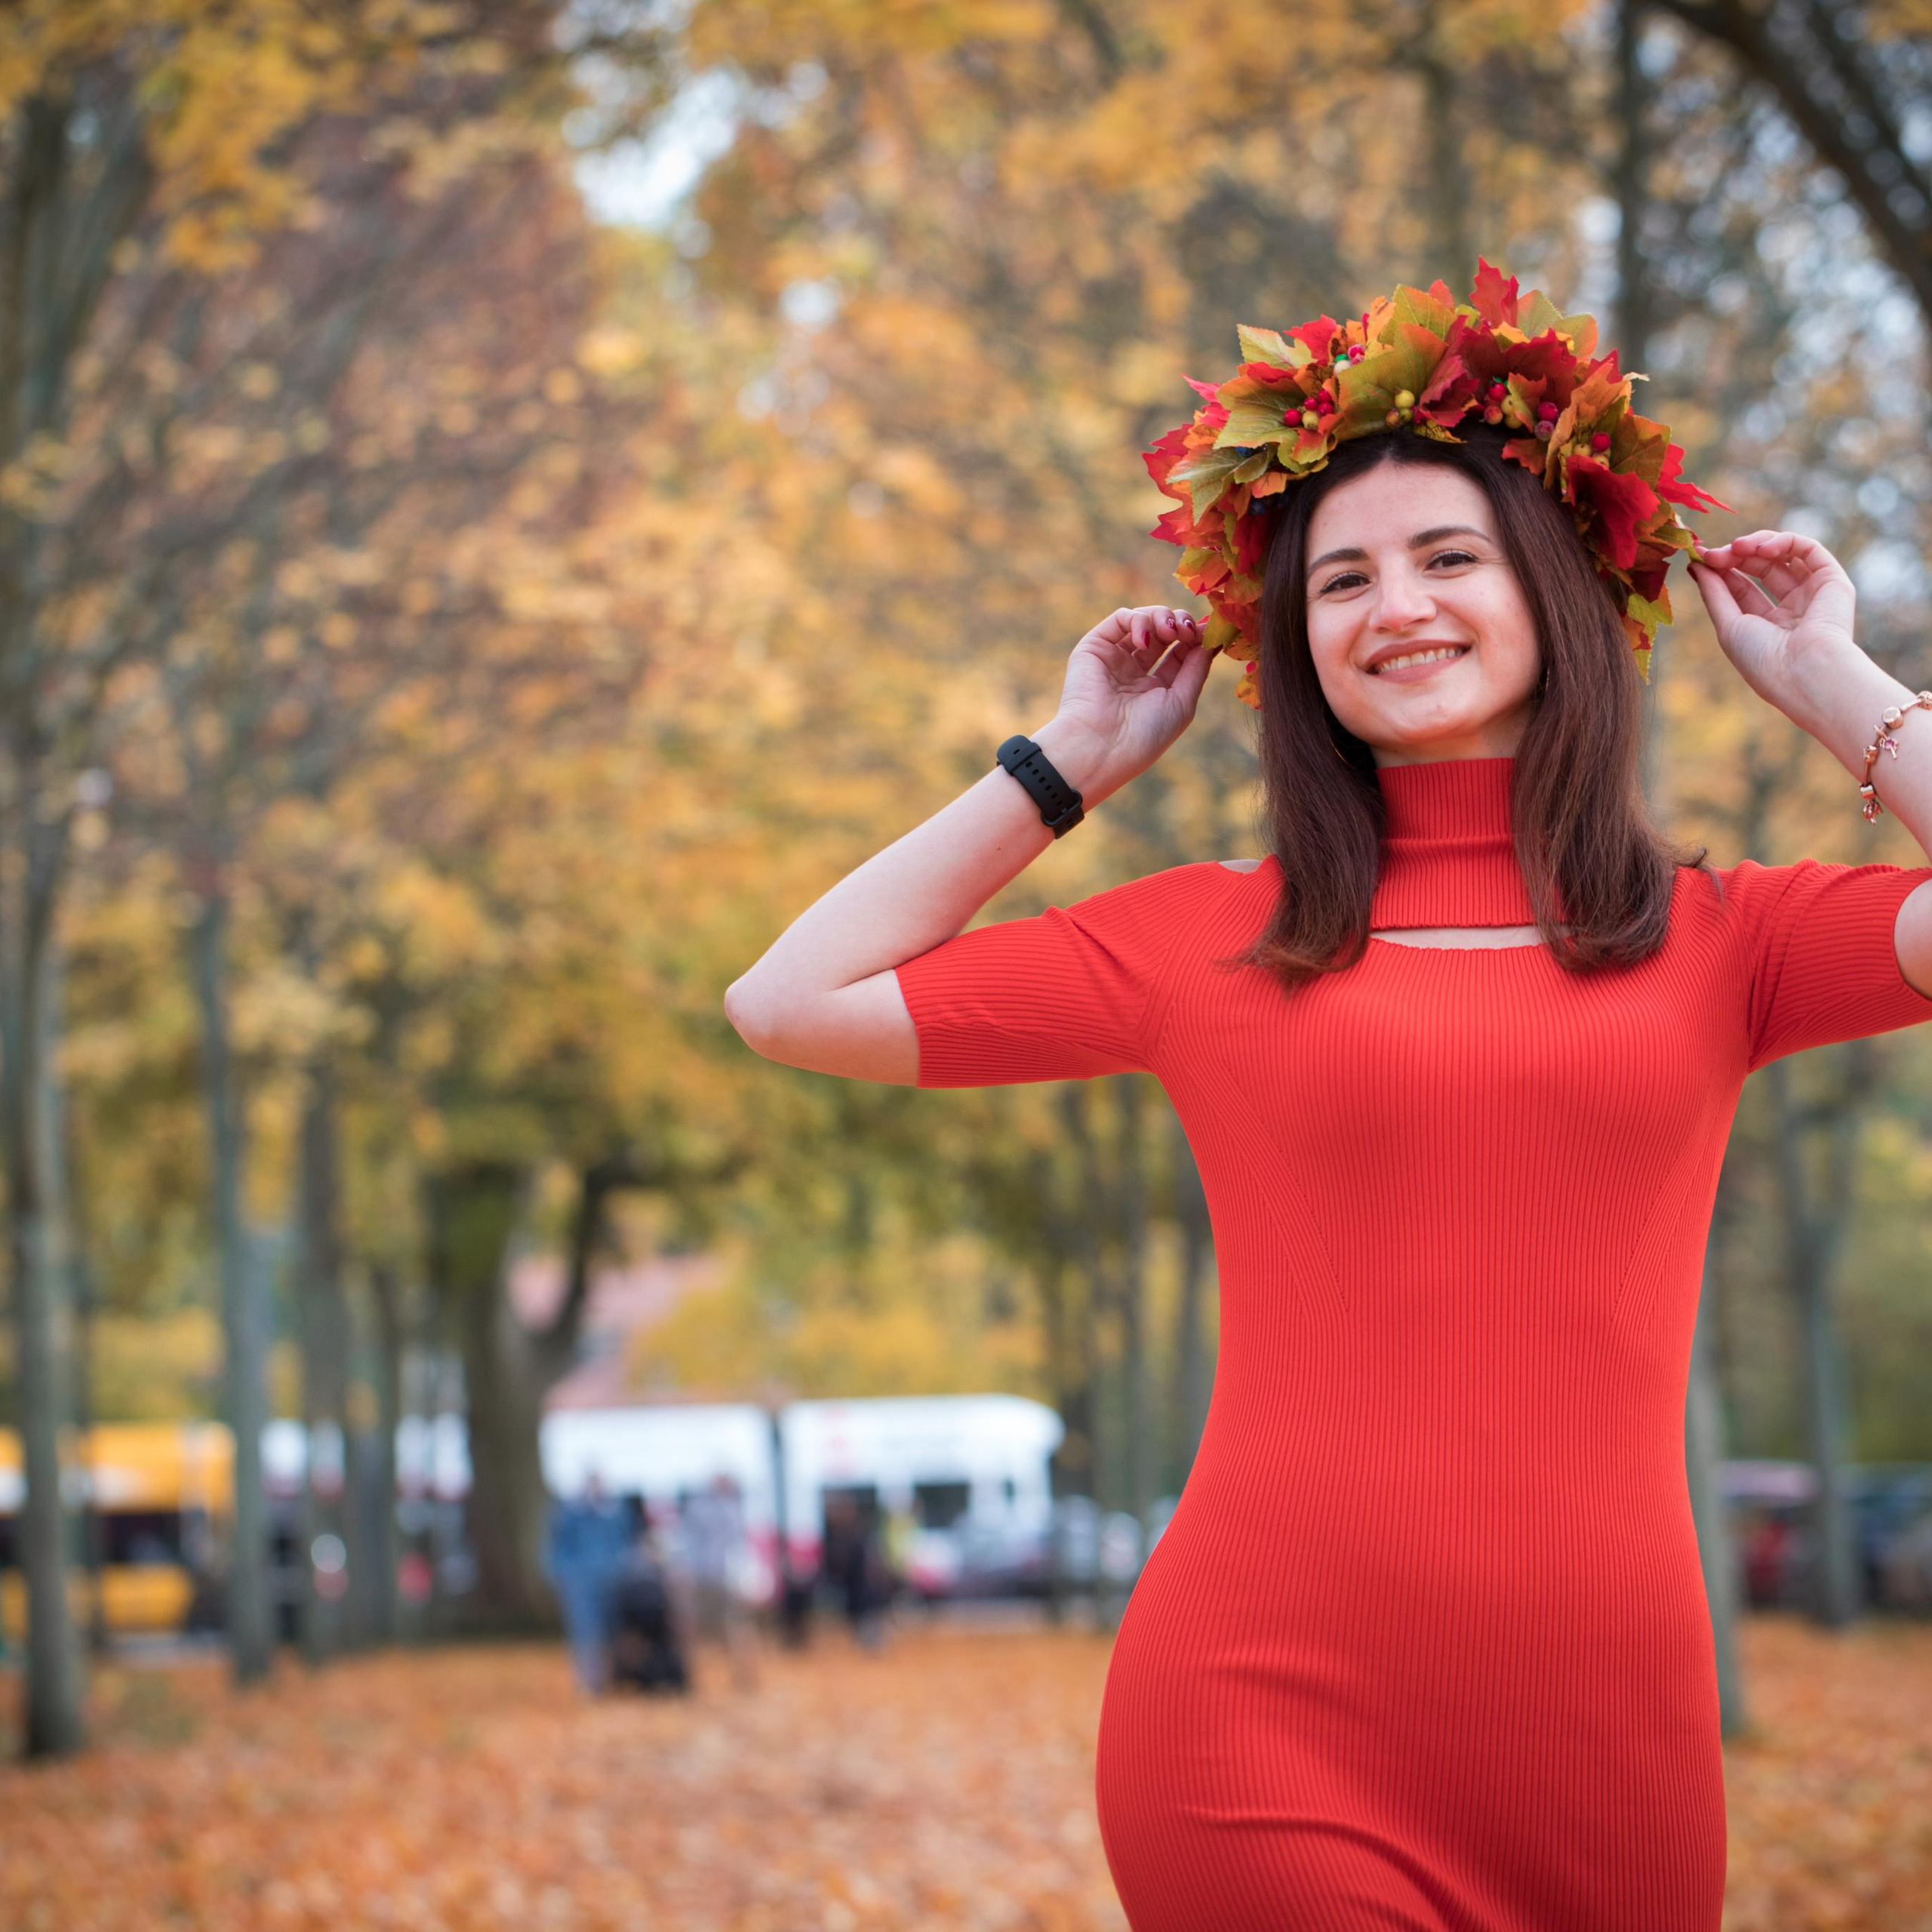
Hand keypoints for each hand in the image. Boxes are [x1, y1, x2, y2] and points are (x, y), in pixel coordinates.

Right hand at [1037, 604, 1212, 802]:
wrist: (1101, 745)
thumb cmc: (1145, 733)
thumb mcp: (1182, 703)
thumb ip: (1197, 668)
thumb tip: (1212, 639)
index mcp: (1155, 689)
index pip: (1181, 652)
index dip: (1196, 639)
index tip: (1210, 632)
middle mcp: (1134, 671)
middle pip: (1164, 632)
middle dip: (1181, 623)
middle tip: (1189, 629)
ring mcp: (1114, 658)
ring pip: (1144, 620)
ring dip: (1163, 617)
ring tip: (1170, 631)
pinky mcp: (1095, 647)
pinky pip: (1121, 619)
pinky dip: (1139, 620)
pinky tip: (1146, 641)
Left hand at [1687, 529, 1860, 711]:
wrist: (1804, 672)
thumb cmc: (1762, 658)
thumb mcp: (1728, 625)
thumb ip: (1714, 593)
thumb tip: (1697, 565)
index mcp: (1767, 626)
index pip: (1741, 588)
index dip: (1721, 569)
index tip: (1699, 557)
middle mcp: (1792, 609)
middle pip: (1760, 568)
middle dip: (1735, 555)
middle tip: (1714, 553)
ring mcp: (1813, 594)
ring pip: (1784, 555)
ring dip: (1756, 545)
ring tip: (1737, 547)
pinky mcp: (1833, 581)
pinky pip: (1809, 550)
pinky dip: (1783, 542)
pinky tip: (1762, 548)